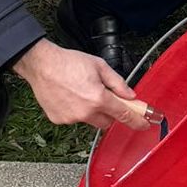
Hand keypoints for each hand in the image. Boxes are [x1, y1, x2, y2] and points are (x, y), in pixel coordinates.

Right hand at [12, 39, 151, 131]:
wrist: (41, 64)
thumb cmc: (68, 62)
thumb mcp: (99, 66)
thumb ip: (117, 83)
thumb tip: (129, 95)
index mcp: (99, 98)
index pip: (124, 115)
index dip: (137, 121)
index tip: (145, 124)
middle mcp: (86, 112)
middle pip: (107, 122)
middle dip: (109, 113)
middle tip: (103, 98)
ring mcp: (71, 118)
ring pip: (90, 120)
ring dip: (91, 112)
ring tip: (79, 93)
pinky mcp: (58, 119)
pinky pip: (74, 119)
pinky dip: (74, 111)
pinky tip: (68, 97)